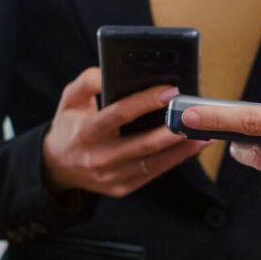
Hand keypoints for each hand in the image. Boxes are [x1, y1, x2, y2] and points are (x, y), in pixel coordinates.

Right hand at [42, 67, 207, 196]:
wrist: (57, 167)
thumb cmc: (70, 126)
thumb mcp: (69, 100)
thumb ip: (87, 81)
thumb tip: (110, 71)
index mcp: (85, 132)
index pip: (118, 114)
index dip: (144, 102)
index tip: (170, 90)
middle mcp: (98, 157)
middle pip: (142, 144)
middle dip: (172, 129)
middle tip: (195, 115)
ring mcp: (111, 177)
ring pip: (153, 163)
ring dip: (181, 149)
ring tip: (204, 133)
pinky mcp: (122, 188)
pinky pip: (153, 173)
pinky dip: (174, 160)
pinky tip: (191, 146)